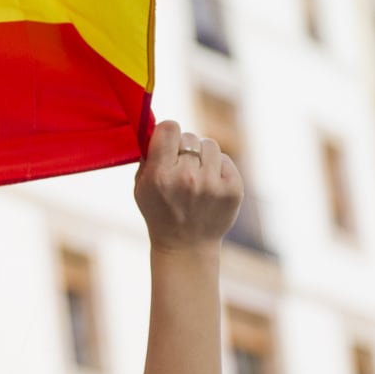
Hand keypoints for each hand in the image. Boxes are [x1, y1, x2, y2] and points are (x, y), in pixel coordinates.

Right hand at [134, 120, 244, 251]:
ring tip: (197, 176)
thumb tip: (157, 127)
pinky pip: (225, 159)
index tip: (168, 143)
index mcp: (160, 176)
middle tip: (181, 169)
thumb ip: (147, 156)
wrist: (185, 246)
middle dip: (185, 149)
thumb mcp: (141, 187)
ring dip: (202, 156)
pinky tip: (210, 187)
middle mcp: (187, 178)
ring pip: (210, 145)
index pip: (170, 127)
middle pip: (190, 136)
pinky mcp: (233, 189)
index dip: (168, 133)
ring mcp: (212, 185)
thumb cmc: (159, 212)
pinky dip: (218, 169)